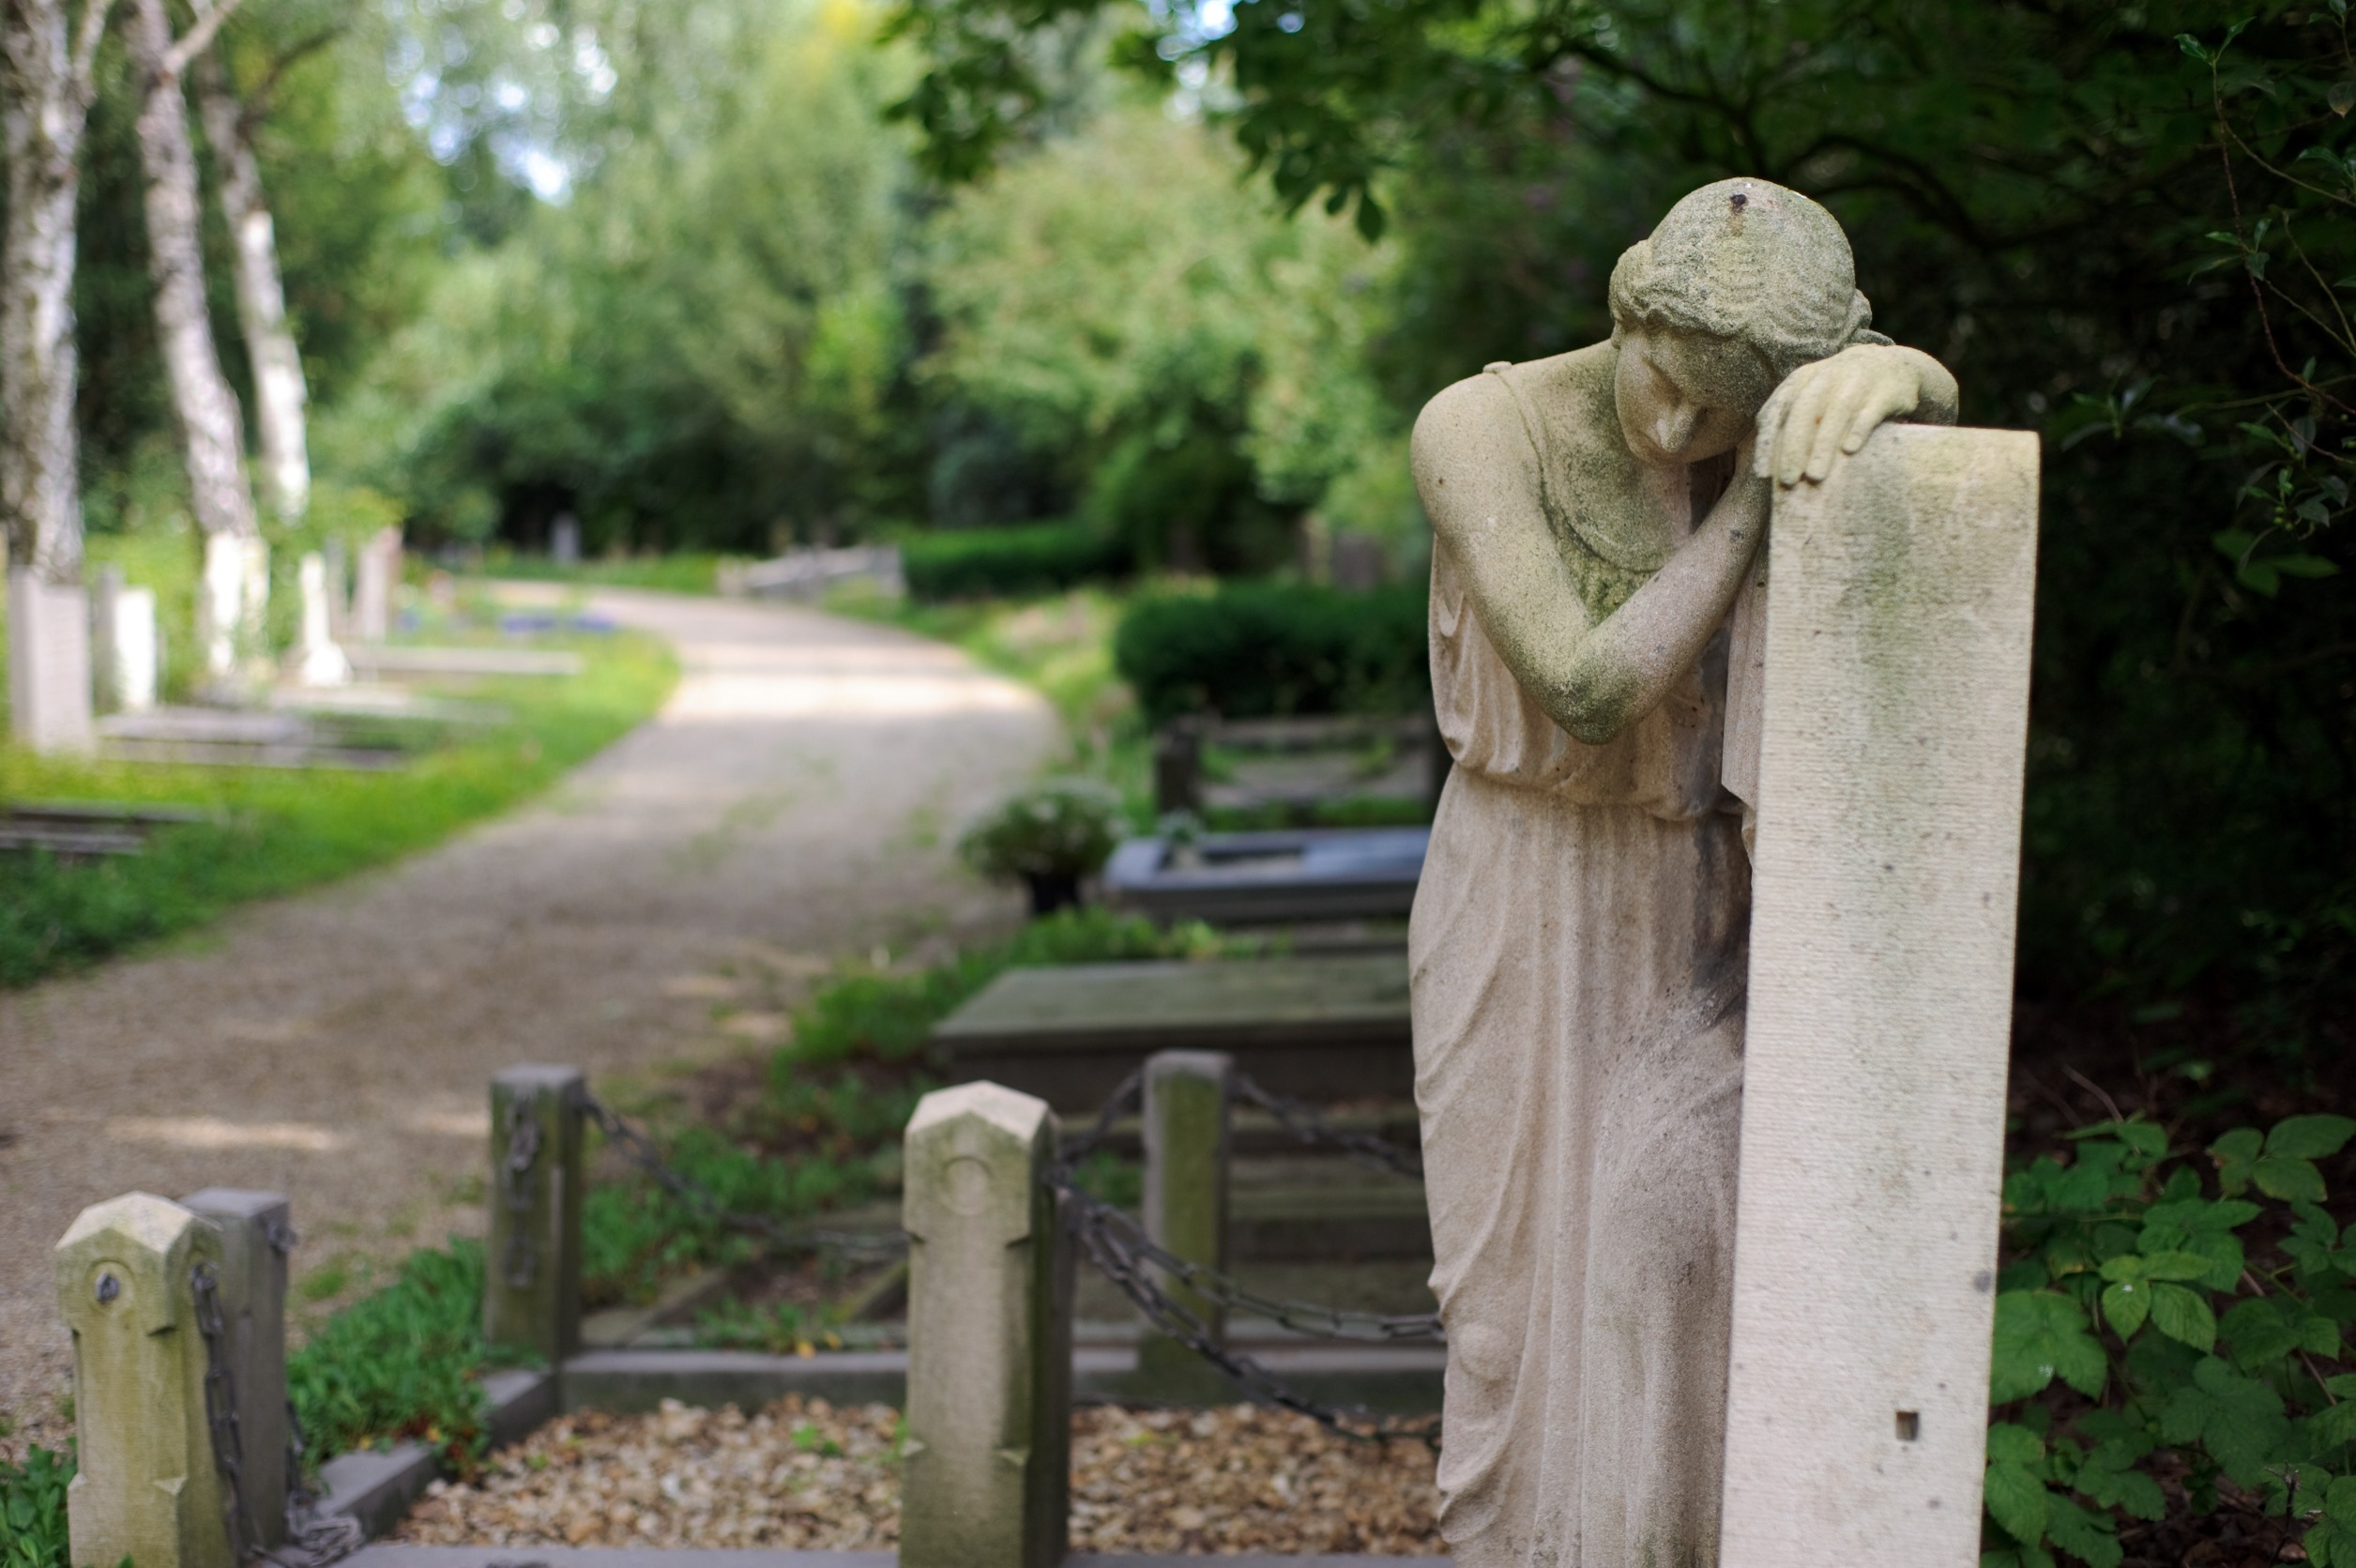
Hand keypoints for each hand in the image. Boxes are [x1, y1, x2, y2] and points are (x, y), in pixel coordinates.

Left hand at [1752, 344, 1956, 486]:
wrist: (1895, 368)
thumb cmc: (1842, 395)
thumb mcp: (1813, 399)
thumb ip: (1789, 424)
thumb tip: (1766, 469)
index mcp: (1803, 378)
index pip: (1777, 410)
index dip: (1767, 441)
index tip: (1762, 474)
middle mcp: (1828, 375)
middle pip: (1804, 410)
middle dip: (1793, 447)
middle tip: (1788, 481)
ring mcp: (1859, 379)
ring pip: (1837, 412)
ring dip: (1823, 445)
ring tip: (1814, 476)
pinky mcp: (1887, 390)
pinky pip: (1870, 410)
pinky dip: (1858, 428)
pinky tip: (1849, 450)